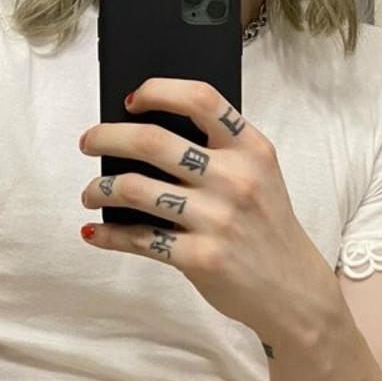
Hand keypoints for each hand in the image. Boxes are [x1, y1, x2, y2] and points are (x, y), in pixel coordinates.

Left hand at [78, 78, 335, 338]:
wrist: (293, 290)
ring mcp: (217, 220)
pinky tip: (96, 232)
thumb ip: (219, 150)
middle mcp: (235, 179)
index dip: (157, 91)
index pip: (200, 99)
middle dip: (106, 137)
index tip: (131, 100)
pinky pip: (138, 238)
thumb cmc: (265, 226)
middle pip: (152, 141)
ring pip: (135, 189)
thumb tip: (144, 131)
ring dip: (99, 188)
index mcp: (251, 149)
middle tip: (88, 142)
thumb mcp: (260, 175)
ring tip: (91, 192)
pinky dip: (108, 235)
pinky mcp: (200, 258)